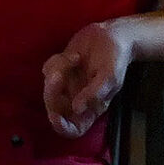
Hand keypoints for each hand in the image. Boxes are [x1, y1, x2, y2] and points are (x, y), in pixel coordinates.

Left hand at [42, 20, 131, 137]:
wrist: (111, 35)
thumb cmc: (116, 58)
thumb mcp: (110, 76)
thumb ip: (95, 94)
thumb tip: (77, 109)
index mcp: (92, 108)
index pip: (73, 129)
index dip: (61, 127)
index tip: (55, 115)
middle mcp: (77, 99)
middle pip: (54, 108)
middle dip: (52, 92)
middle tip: (60, 73)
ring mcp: (67, 85)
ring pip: (48, 87)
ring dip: (58, 70)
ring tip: (76, 57)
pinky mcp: (60, 69)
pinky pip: (48, 70)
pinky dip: (57, 61)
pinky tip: (73, 55)